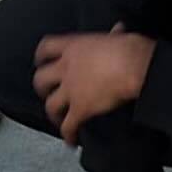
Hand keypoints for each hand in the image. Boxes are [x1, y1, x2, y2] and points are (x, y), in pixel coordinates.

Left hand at [32, 25, 156, 146]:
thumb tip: (118, 30)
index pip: (46, 48)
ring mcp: (71, 90)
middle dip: (41, 88)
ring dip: (52, 114)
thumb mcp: (116, 37)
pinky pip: (68, 126)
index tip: (39, 62)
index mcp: (73, 47)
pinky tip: (71, 141)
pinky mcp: (80, 109)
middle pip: (40, 79)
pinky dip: (68, 136)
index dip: (40, 56)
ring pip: (50, 106)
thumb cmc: (128, 48)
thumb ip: (111, 36)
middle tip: (46, 94)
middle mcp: (66, 68)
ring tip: (58, 120)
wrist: (132, 66)